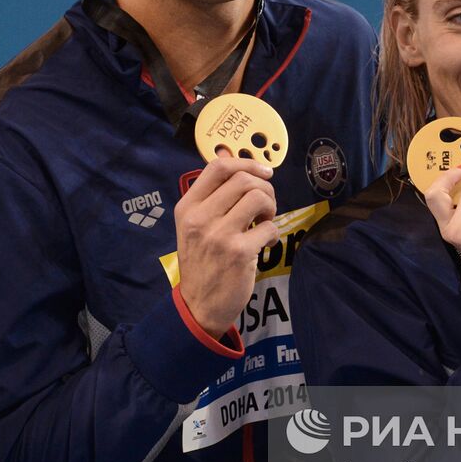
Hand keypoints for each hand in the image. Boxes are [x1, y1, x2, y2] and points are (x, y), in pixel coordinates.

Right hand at [174, 155, 278, 337]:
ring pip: (258, 198)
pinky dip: (273, 233)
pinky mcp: (239, 252)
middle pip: (243, 180)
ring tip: (265, 221)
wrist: (199, 305)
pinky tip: (266, 243)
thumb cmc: (201, 261)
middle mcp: (200, 218)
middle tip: (265, 206)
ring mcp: (219, 235)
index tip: (263, 172)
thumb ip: (212, 196)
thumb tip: (229, 155)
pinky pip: (269, 227)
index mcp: (187, 207)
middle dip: (264, 188)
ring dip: (270, 207)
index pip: (217, 167)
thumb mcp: (194, 226)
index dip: (246, 164)